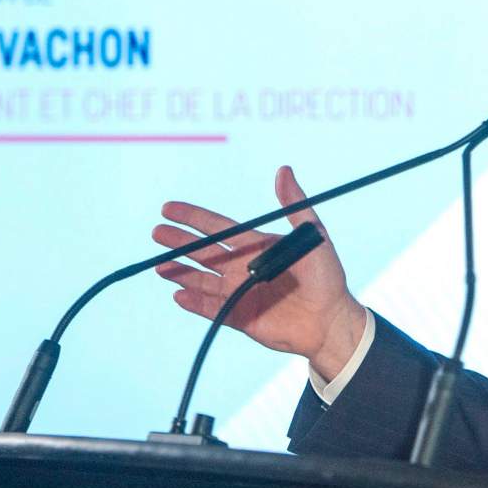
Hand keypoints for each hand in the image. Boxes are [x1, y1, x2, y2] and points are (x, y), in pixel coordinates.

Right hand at [153, 165, 365, 381]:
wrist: (331, 318)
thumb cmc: (326, 274)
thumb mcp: (313, 233)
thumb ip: (294, 204)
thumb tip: (283, 169)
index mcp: (256, 246)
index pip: (218, 228)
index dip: (194, 218)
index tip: (168, 208)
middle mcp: (243, 268)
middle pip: (203, 253)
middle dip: (179, 243)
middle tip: (156, 233)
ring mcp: (239, 293)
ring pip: (201, 280)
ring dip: (180, 272)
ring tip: (159, 266)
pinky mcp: (239, 316)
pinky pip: (210, 308)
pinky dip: (193, 302)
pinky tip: (178, 294)